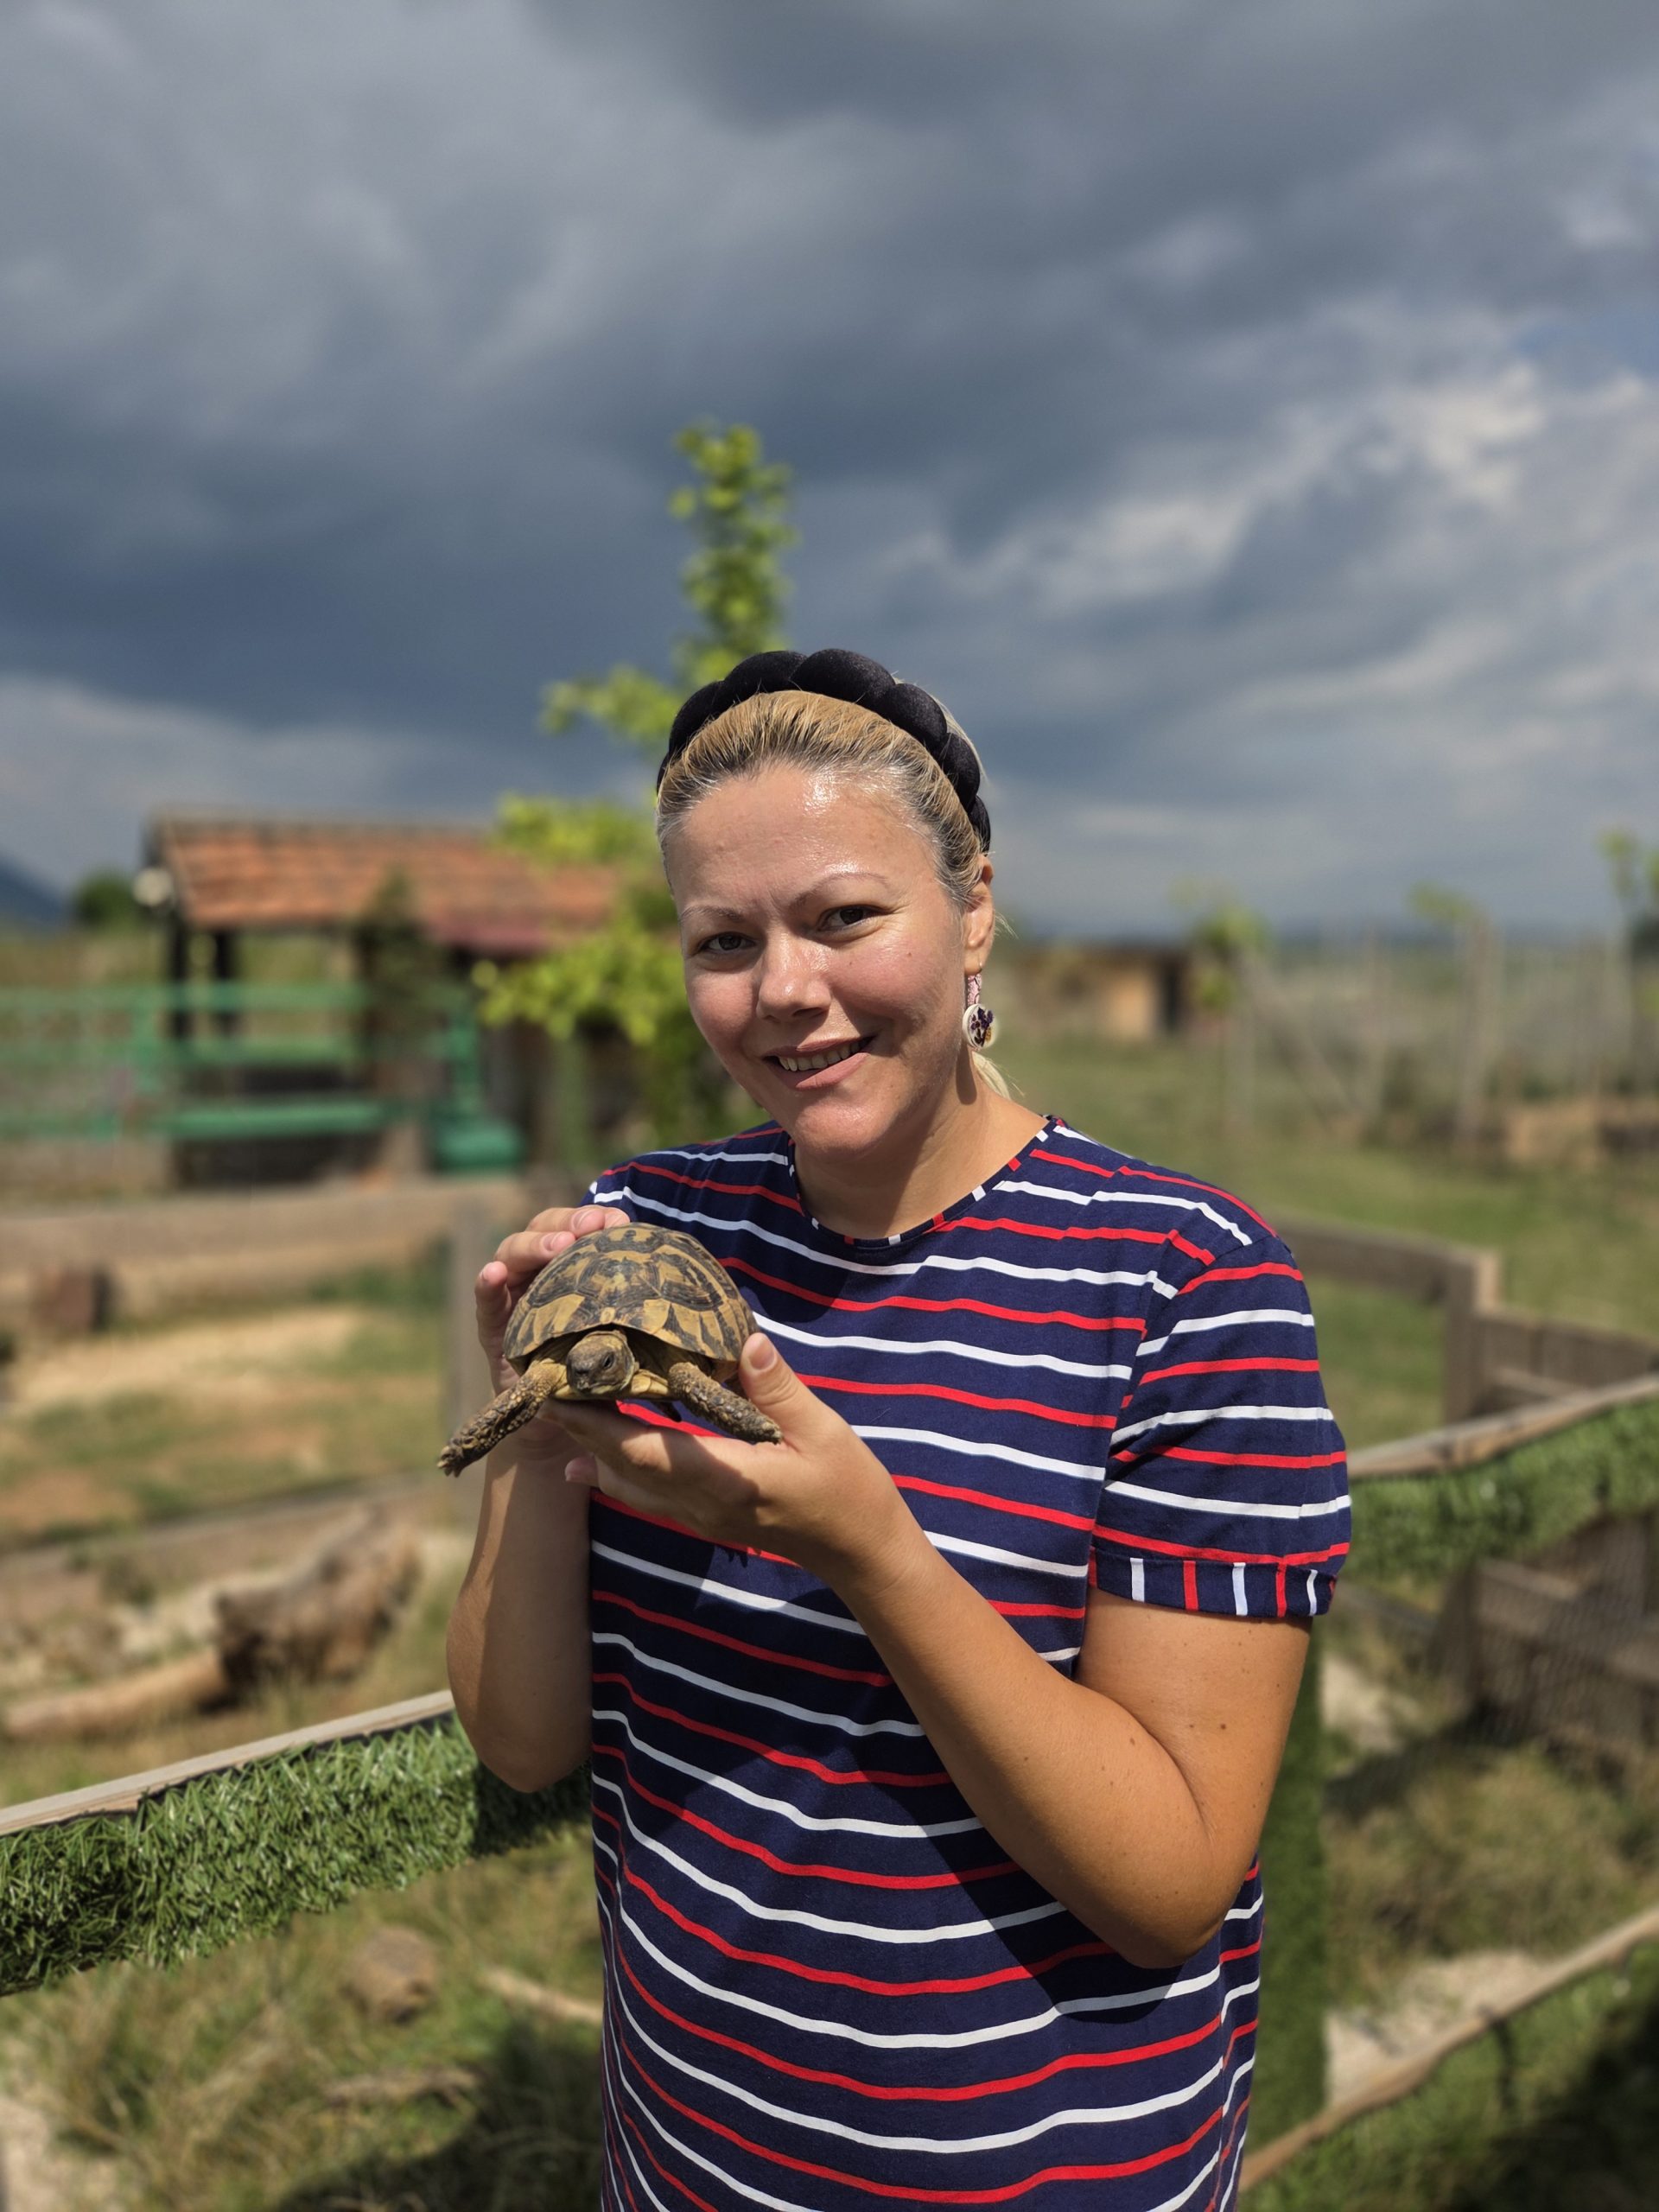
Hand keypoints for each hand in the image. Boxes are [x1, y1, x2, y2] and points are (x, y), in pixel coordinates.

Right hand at [473, 1202, 628, 1451]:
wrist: (558, 1420)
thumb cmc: (596, 1372)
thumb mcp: (619, 1348)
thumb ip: (635, 1334)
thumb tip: (677, 1321)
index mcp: (573, 1270)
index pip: (579, 1230)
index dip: (597, 1220)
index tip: (621, 1222)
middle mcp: (540, 1275)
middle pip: (545, 1230)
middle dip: (567, 1222)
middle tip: (590, 1226)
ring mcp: (512, 1297)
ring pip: (511, 1253)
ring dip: (533, 1245)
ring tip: (556, 1246)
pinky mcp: (493, 1327)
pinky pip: (485, 1301)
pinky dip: (486, 1284)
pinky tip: (493, 1274)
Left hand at [556, 1333, 919, 1594]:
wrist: (861, 1552)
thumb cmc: (849, 1490)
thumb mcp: (823, 1430)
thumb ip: (777, 1388)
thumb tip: (744, 1339)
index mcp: (728, 1479)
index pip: (648, 1451)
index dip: (599, 1424)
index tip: (561, 1394)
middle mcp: (702, 1504)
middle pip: (625, 1468)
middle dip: (582, 1429)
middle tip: (543, 1388)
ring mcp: (701, 1517)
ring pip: (630, 1485)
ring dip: (593, 1448)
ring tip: (559, 1412)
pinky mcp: (706, 1518)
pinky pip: (646, 1495)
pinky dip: (615, 1470)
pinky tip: (591, 1458)